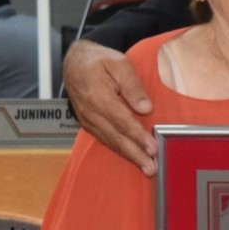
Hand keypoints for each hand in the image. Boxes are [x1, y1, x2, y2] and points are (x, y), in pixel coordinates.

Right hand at [63, 39, 158, 174]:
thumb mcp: (119, 64)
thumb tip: (145, 108)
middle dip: (135, 154)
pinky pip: (105, 139)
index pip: (122, 121)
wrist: (75, 63)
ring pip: (110, 142)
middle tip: (151, 168)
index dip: (138, 136)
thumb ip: (133, 86)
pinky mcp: (89, 124)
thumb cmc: (99, 61)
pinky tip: (131, 157)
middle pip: (116, 137)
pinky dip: (119, 150)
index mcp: (99, 97)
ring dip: (129, 156)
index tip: (153, 148)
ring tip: (145, 168)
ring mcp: (88, 120)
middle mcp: (91, 113)